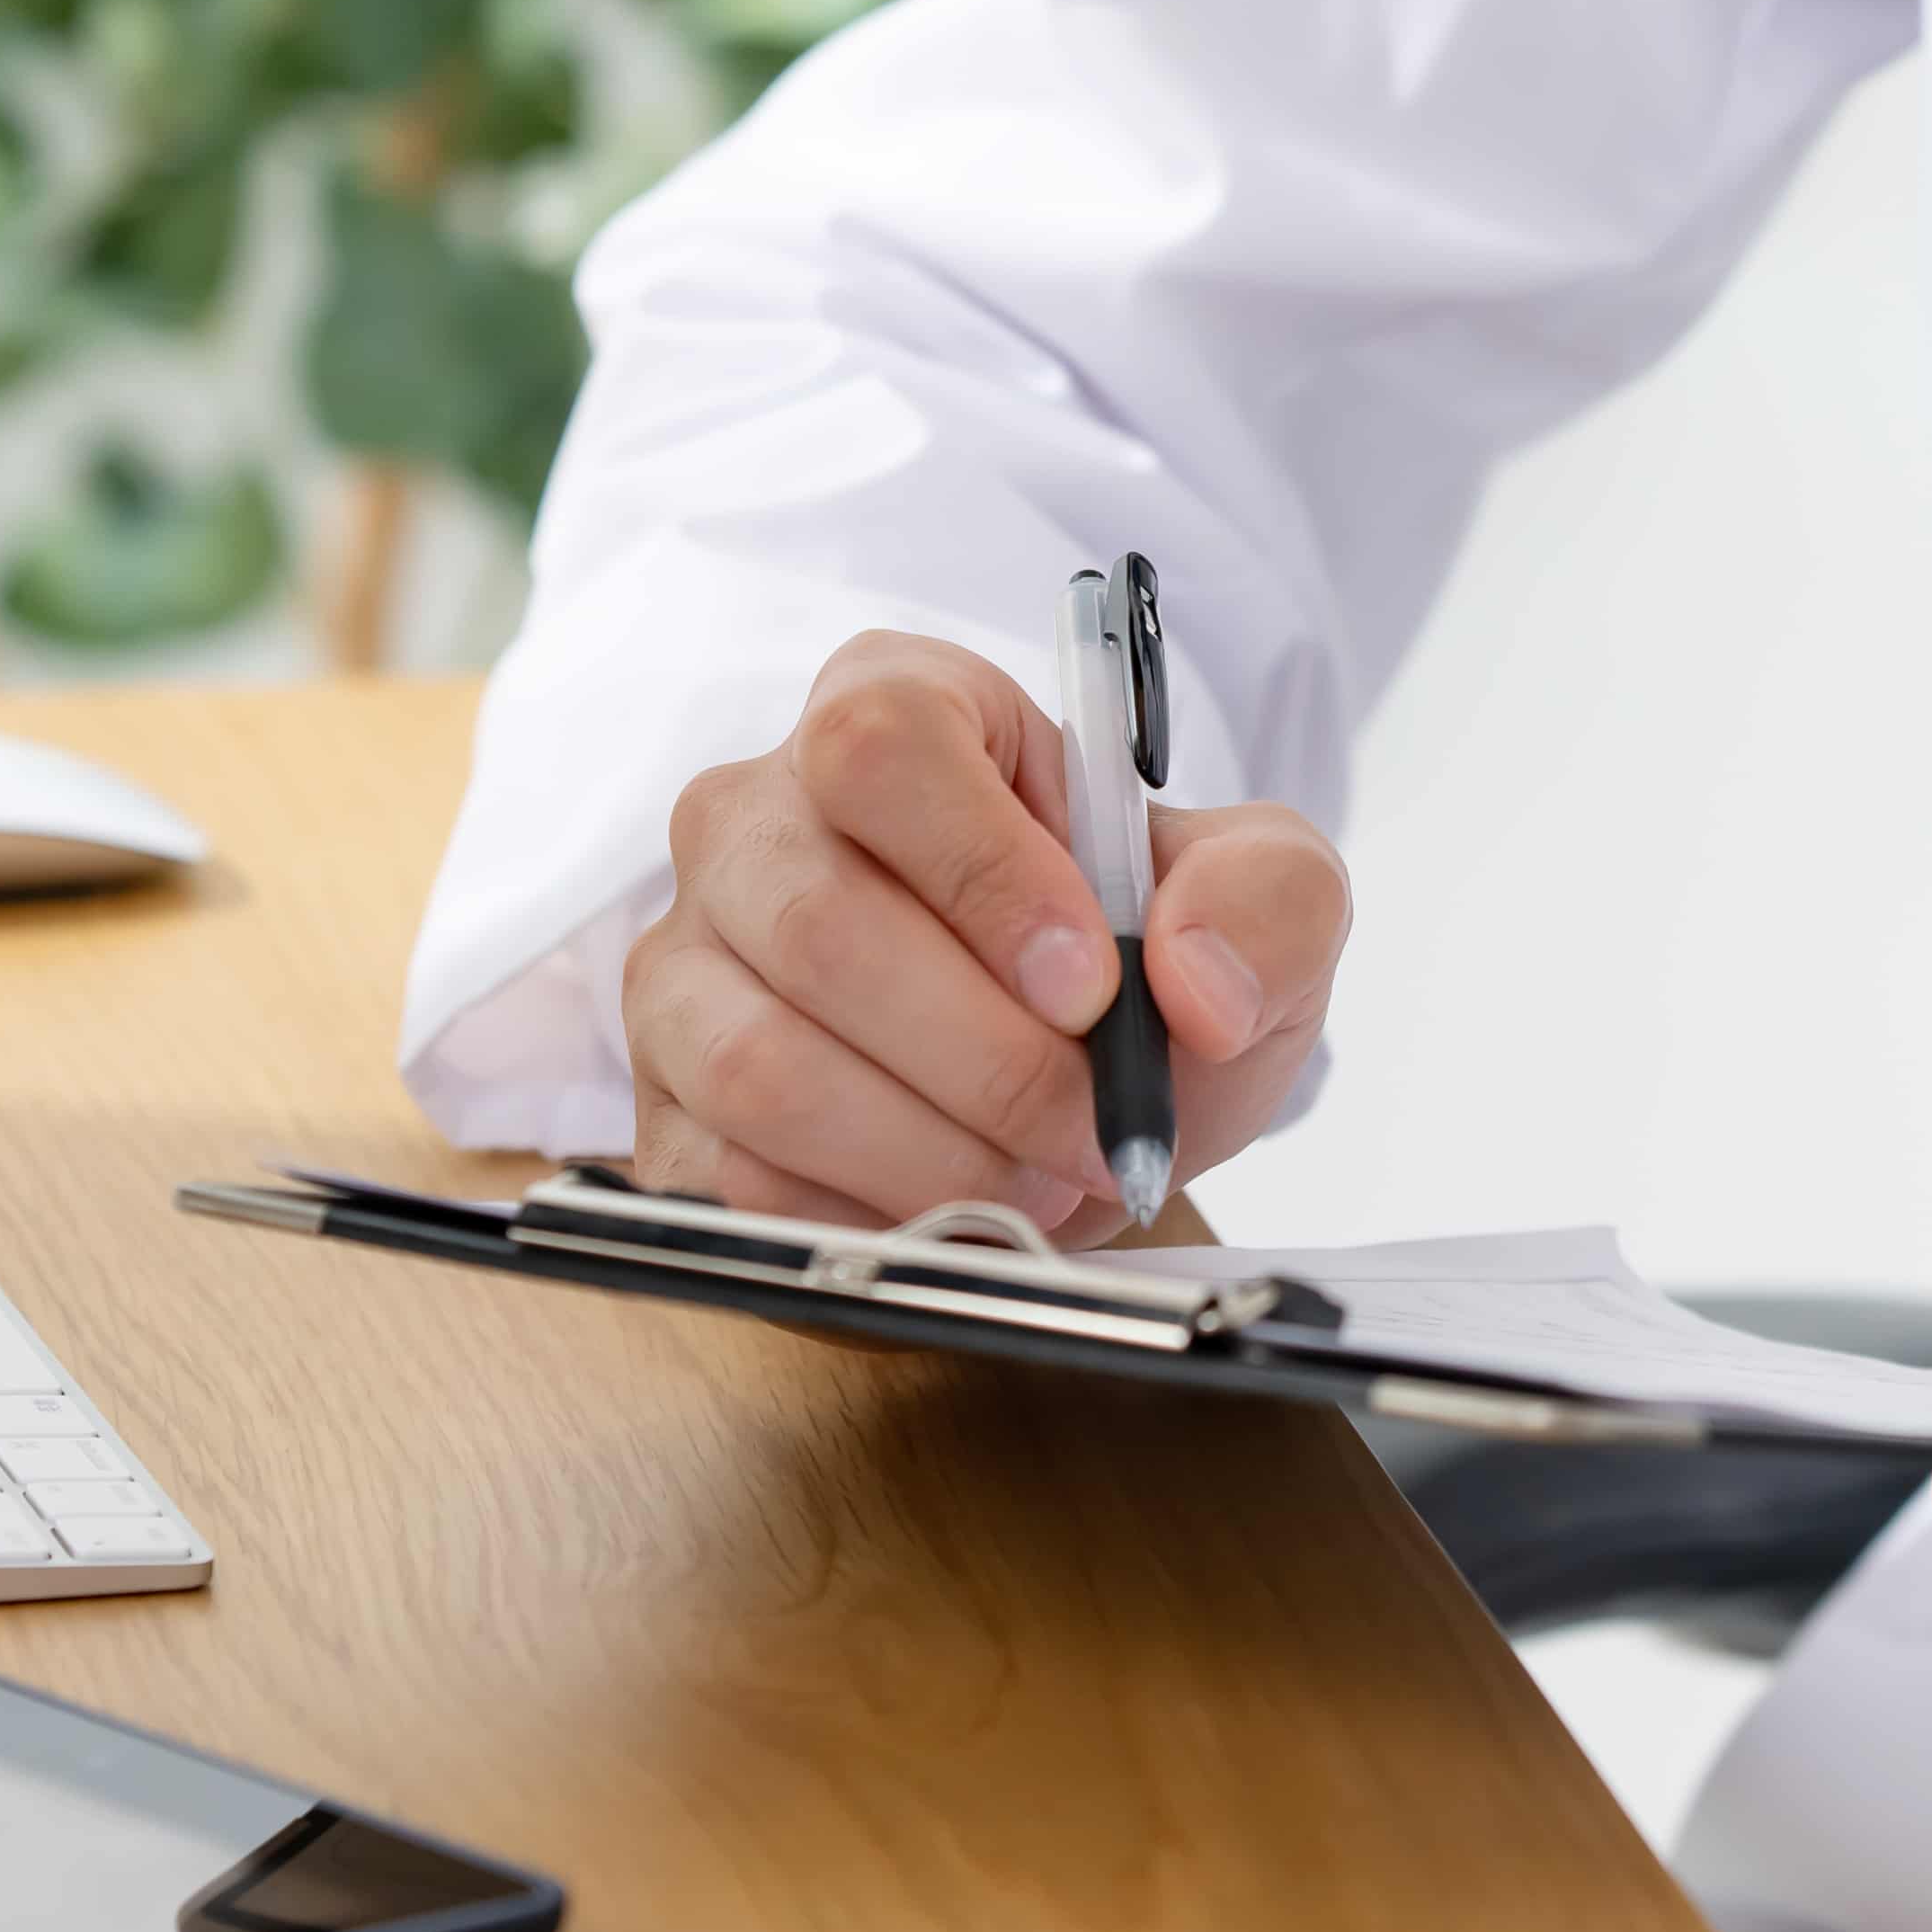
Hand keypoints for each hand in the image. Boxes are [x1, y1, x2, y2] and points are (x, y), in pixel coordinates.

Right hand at [628, 629, 1346, 1240]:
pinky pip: (727, 1178)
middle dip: (985, 1062)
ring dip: (928, 1154)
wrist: (1086, 1088)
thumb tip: (1193, 983)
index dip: (983, 871)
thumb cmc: (1144, 961)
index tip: (1091, 988)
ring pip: (760, 1063)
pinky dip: (864, 1221)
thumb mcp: (1261, 902)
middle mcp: (753, 820)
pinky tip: (954, 1219)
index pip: (879, 745)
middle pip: (817, 922)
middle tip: (1094, 1129)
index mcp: (889, 710)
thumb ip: (1268, 900)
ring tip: (1040, 1181)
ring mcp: (686, 964)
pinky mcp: (664, 1105)